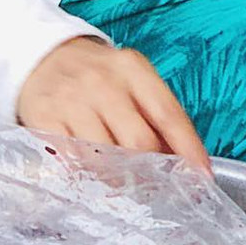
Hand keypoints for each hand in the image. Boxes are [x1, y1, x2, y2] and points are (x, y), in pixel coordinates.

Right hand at [16, 37, 211, 170]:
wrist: (43, 56)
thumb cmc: (97, 75)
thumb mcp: (131, 78)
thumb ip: (155, 113)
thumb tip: (181, 159)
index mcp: (133, 69)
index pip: (168, 114)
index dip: (188, 149)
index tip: (202, 176)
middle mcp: (103, 83)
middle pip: (138, 141)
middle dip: (153, 171)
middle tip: (158, 188)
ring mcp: (72, 100)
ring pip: (104, 157)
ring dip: (119, 180)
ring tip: (125, 187)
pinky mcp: (44, 118)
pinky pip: (71, 159)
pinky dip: (85, 175)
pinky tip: (92, 178)